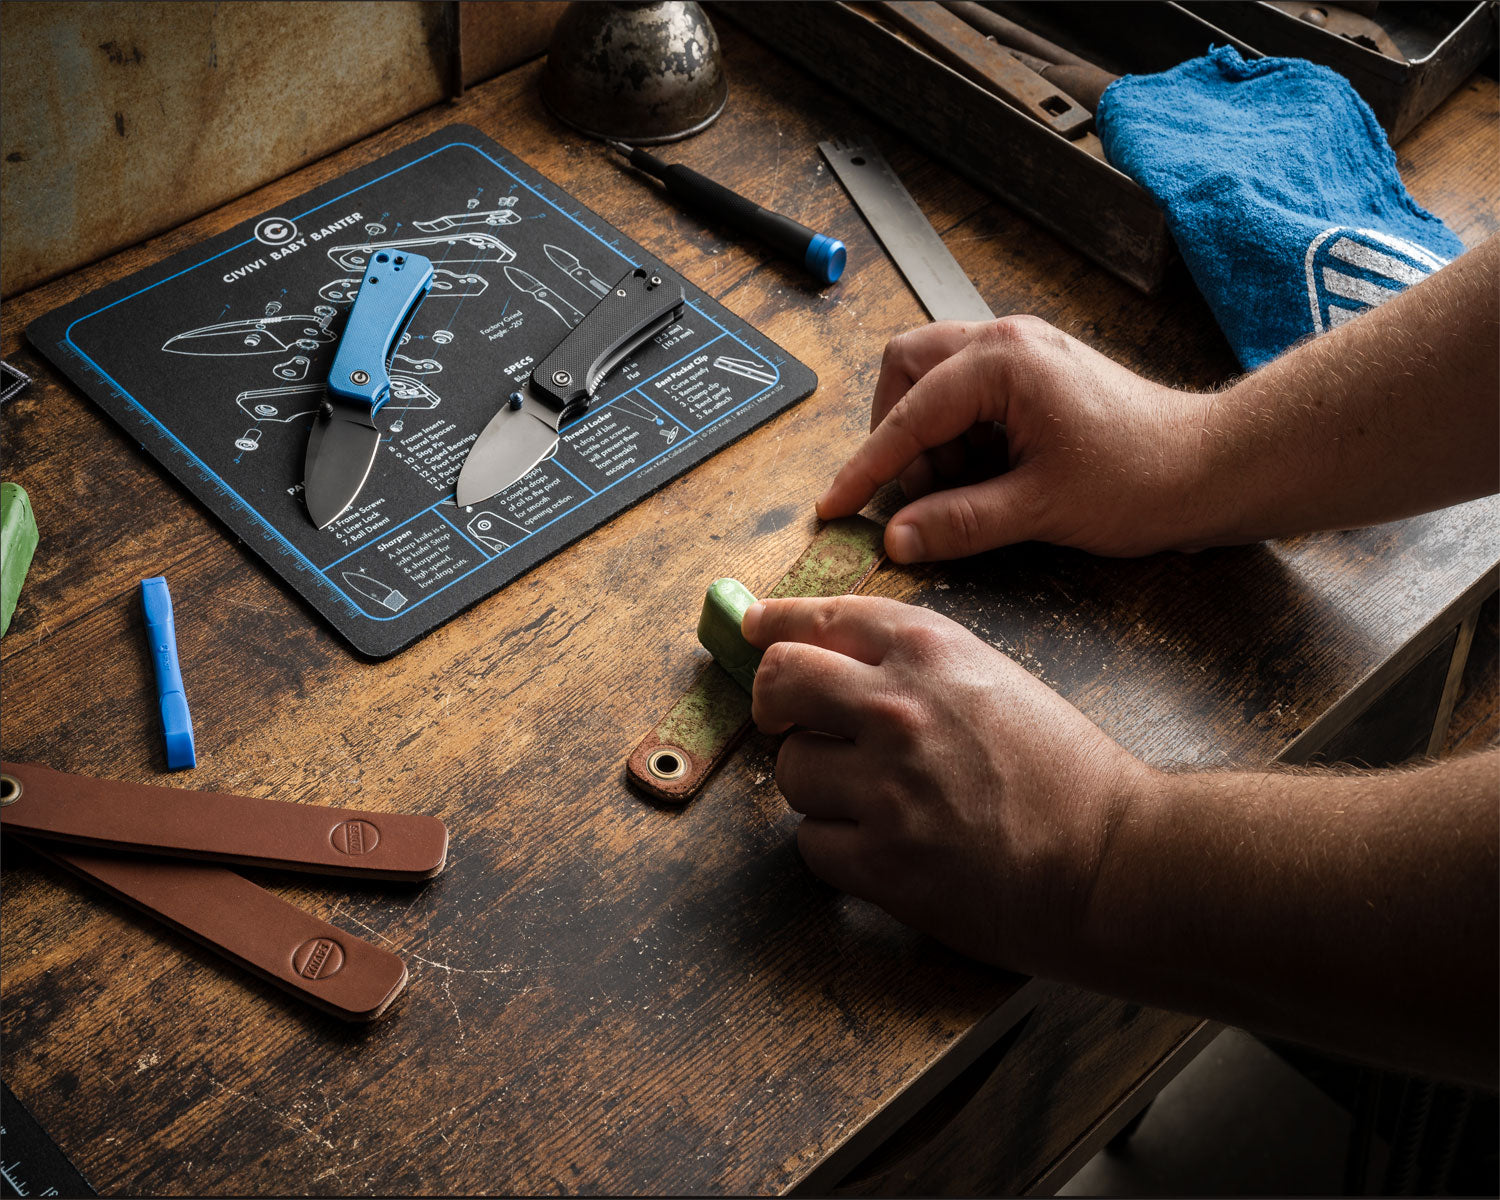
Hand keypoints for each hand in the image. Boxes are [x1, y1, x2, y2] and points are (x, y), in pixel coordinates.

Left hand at [743, 594, 1152, 972]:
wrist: (1116, 858)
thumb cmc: (1066, 772)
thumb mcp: (994, 678)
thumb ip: (915, 663)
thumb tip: (832, 661)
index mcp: (930, 649)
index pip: (819, 617)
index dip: (775, 624)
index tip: (754, 630)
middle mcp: (897, 706)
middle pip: (778, 681)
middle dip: (773, 701)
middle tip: (788, 722)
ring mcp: (885, 785)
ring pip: (791, 770)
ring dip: (820, 787)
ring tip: (877, 801)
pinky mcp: (881, 859)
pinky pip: (811, 843)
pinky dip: (838, 848)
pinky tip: (886, 847)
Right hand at [817, 316, 1217, 561]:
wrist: (1213, 468)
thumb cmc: (1142, 477)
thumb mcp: (1039, 509)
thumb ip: (959, 522)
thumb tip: (896, 539)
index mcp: (1003, 362)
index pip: (908, 416)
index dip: (867, 468)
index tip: (836, 506)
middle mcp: (1006, 341)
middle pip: (906, 369)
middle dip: (895, 433)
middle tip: (910, 494)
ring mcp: (1022, 353)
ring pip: (933, 379)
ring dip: (928, 437)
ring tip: (960, 492)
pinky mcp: (1034, 375)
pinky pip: (967, 395)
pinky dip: (958, 437)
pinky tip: (985, 480)